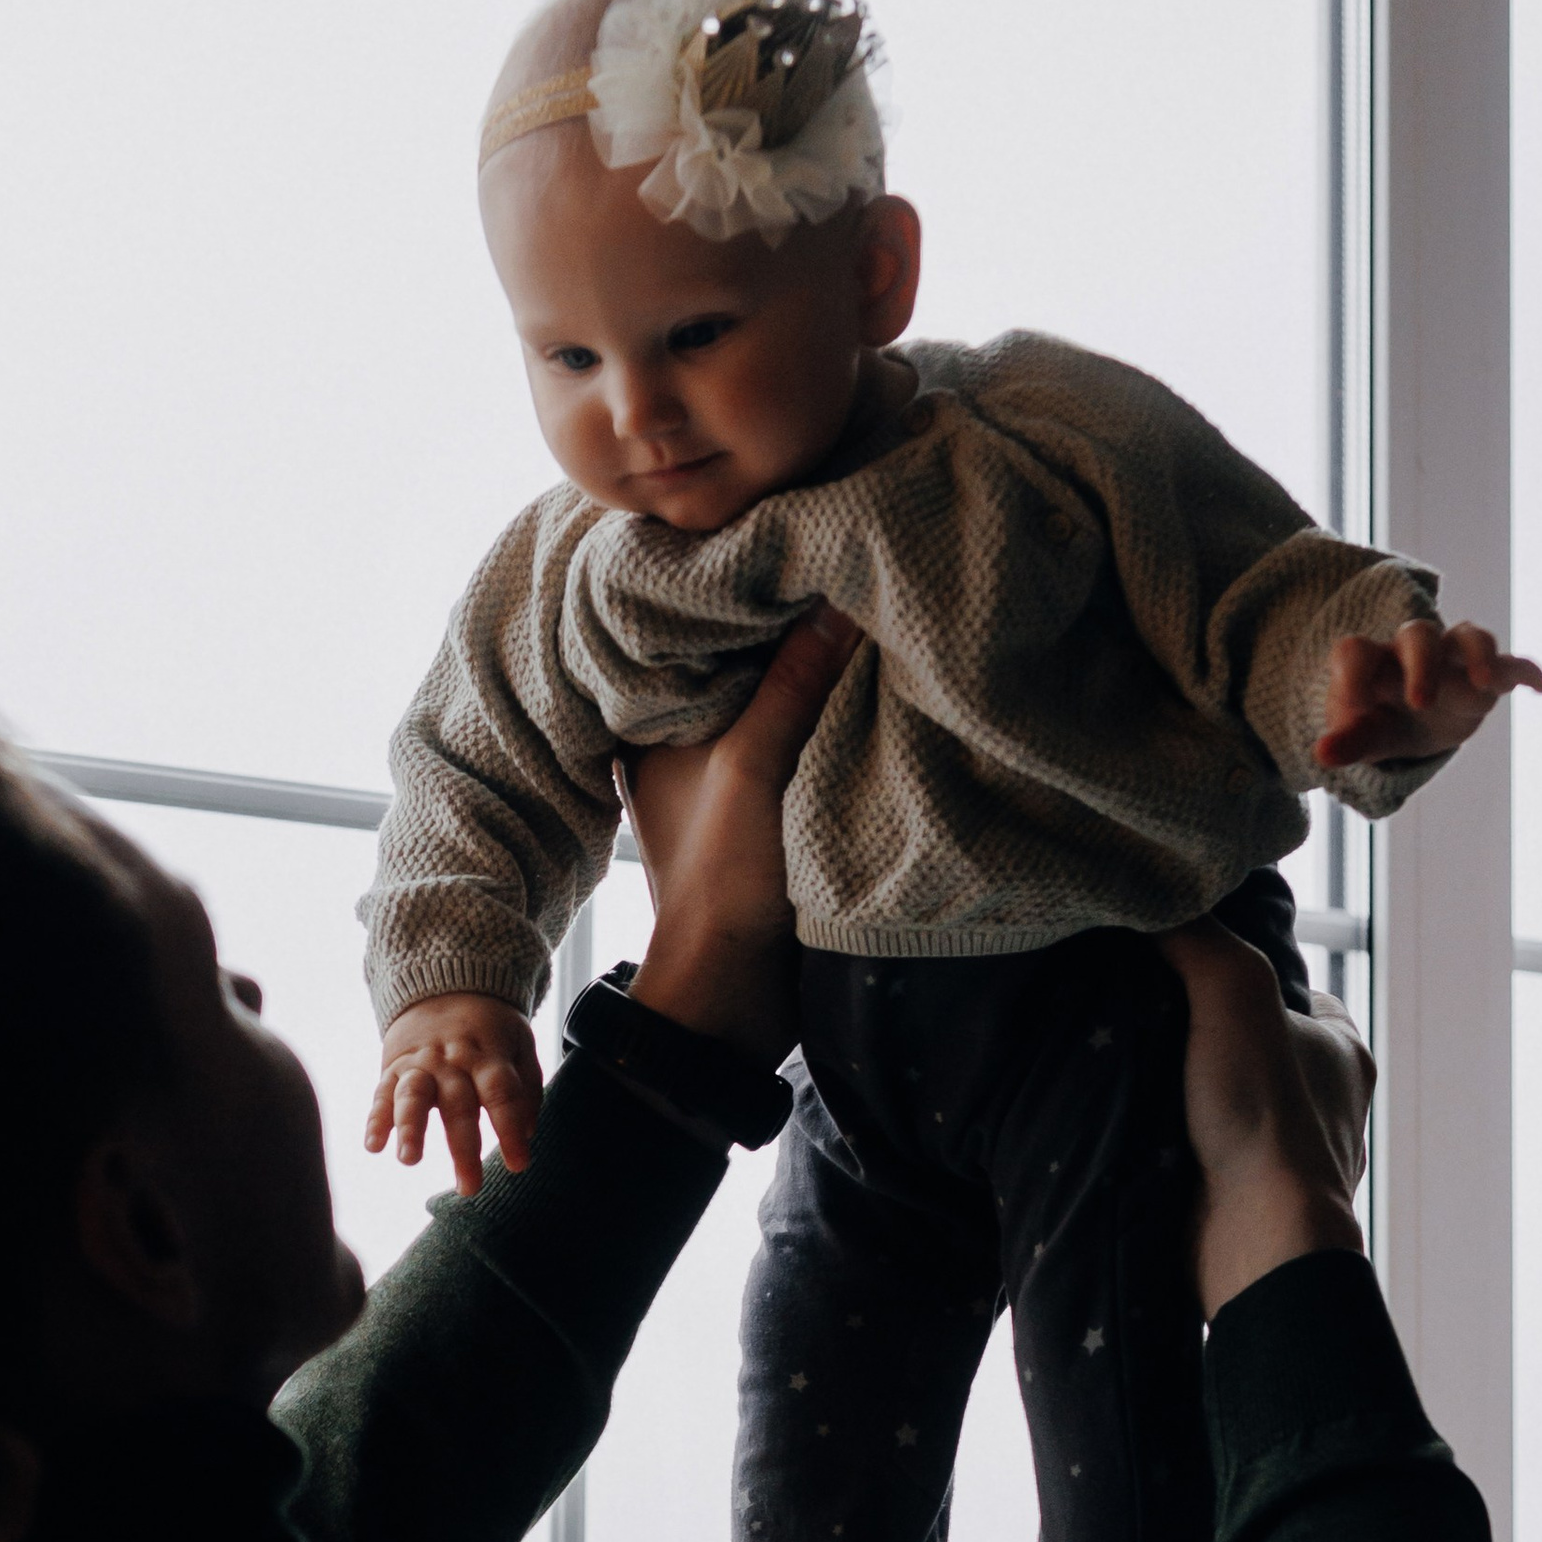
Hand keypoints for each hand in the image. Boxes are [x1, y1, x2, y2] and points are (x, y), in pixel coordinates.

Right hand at [368, 994, 542, 1196]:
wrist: (442, 986)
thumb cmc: (489, 1028)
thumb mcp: (520, 1044)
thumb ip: (526, 1087)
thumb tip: (526, 1132)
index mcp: (489, 1054)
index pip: (502, 1093)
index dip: (510, 1129)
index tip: (518, 1164)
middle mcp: (452, 1060)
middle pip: (458, 1104)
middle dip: (463, 1148)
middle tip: (469, 1187)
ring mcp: (420, 1064)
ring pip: (414, 1095)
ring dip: (410, 1128)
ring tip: (409, 1161)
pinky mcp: (393, 1068)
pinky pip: (381, 1094)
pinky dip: (376, 1119)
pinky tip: (373, 1145)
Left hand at [623, 604, 865, 1065]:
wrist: (735, 996)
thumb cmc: (721, 885)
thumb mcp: (755, 768)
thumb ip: (793, 684)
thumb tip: (840, 597)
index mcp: (660, 720)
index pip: (707, 628)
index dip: (755, 589)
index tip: (809, 545)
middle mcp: (692, 738)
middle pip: (753, 660)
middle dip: (800, 627)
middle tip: (861, 568)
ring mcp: (737, 771)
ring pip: (788, 699)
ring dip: (829, 674)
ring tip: (881, 614)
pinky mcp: (777, 802)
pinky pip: (812, 739)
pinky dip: (839, 718)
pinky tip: (880, 686)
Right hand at [1159, 921, 1371, 1314]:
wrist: (1254, 1243)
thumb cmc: (1264, 1118)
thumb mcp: (1234, 991)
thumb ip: (1197, 939)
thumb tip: (1152, 904)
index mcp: (1343, 1052)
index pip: (1295, 994)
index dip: (1242, 978)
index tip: (1185, 977)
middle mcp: (1326, 1105)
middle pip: (1254, 1050)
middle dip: (1204, 1042)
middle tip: (1142, 1023)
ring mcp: (1285, 1159)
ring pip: (1229, 1108)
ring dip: (1184, 1100)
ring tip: (1127, 1080)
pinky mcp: (1245, 1204)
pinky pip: (1205, 1159)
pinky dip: (1174, 1149)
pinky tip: (1134, 1135)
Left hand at [1316, 616, 1541, 773]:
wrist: (1413, 721)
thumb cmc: (1379, 720)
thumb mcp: (1364, 736)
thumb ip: (1347, 742)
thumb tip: (1322, 755)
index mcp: (1373, 662)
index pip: (1356, 651)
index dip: (1353, 673)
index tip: (1355, 708)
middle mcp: (1413, 651)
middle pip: (1417, 634)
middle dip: (1421, 665)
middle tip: (1420, 702)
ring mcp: (1454, 658)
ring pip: (1469, 635)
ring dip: (1478, 655)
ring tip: (1484, 686)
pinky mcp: (1487, 675)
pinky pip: (1512, 663)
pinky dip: (1528, 671)